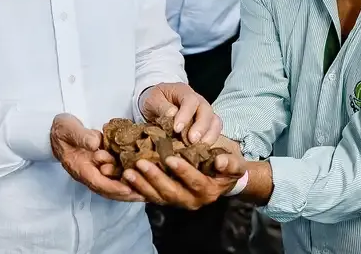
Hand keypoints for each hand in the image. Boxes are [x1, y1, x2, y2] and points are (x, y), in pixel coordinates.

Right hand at [50, 113, 142, 202]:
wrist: (60, 130)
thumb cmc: (63, 130)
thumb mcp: (69, 129)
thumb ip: (82, 136)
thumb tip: (96, 143)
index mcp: (80, 168)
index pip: (98, 182)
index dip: (113, 187)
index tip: (128, 189)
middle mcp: (90, 173)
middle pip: (110, 189)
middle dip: (127, 193)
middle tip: (145, 195)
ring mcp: (97, 170)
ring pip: (115, 184)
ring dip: (131, 188)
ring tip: (149, 190)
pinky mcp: (103, 164)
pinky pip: (117, 175)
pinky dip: (130, 177)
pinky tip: (144, 177)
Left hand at [122, 145, 247, 209]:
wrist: (220, 179)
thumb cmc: (226, 168)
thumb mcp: (234, 164)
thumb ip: (230, 163)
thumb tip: (219, 163)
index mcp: (207, 191)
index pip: (195, 183)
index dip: (183, 172)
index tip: (170, 159)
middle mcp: (191, 200)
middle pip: (172, 192)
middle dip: (155, 178)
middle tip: (141, 163)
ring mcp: (176, 201)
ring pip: (158, 197)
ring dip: (142, 185)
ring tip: (129, 172)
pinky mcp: (165, 198)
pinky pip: (150, 196)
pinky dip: (137, 188)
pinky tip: (126, 178)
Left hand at [140, 83, 222, 144]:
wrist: (156, 105)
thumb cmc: (154, 101)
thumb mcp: (151, 100)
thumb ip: (161, 106)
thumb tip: (172, 114)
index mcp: (183, 92)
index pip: (190, 100)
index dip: (185, 115)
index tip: (177, 129)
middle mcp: (198, 101)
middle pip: (207, 111)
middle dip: (201, 127)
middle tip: (192, 141)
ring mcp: (204, 113)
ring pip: (215, 122)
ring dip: (209, 136)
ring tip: (198, 148)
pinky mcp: (206, 125)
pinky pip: (214, 132)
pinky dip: (209, 141)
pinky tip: (200, 150)